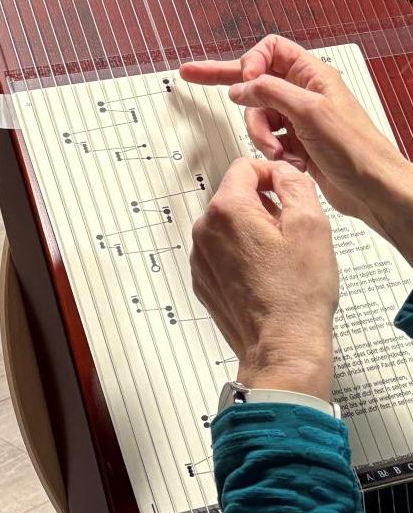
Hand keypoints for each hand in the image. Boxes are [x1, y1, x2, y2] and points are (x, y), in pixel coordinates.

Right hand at [180, 34, 412, 250]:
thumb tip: (240, 86)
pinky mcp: (293, 142)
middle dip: (225, 81)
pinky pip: (265, 138)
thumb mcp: (310, 111)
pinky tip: (286, 159)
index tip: (245, 82)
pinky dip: (269, 150)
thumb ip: (270, 92)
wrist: (373, 189)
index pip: (270, 50)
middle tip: (192, 73)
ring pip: (256, 114)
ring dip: (260, 134)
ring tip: (278, 150)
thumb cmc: (358, 150)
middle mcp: (303, 93)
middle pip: (254, 79)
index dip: (252, 62)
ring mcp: (296, 118)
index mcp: (312, 75)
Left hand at [191, 158, 337, 399]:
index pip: (245, 167)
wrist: (281, 345)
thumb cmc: (297, 294)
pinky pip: (222, 252)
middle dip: (264, 207)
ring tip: (280, 260)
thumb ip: (294, 185)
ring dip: (253, 232)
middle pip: (235, 197)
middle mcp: (205, 230)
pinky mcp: (203, 278)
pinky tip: (266, 276)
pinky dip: (242, 256)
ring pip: (229, 225)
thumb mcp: (311, 226)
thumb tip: (282, 171)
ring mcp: (200, 256)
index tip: (288, 192)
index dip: (272, 175)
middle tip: (291, 233)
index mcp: (227, 210)